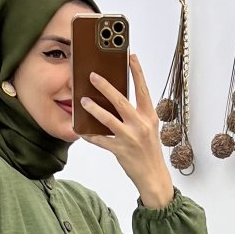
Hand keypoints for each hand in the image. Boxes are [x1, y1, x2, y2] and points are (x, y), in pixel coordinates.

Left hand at [77, 52, 174, 207]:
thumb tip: (117, 99)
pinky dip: (90, 135)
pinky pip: (100, 140)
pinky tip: (80, 130)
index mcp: (149, 116)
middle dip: (105, 87)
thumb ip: (136, 114)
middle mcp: (140, 125)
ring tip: (83, 101)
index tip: (131, 57)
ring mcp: (130, 138)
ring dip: (93, 109)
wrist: (154, 176)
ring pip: (108, 119)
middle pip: (120, 101)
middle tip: (93, 76)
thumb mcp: (148, 128)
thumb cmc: (149, 151)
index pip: (143, 90)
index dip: (137, 72)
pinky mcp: (120, 150)